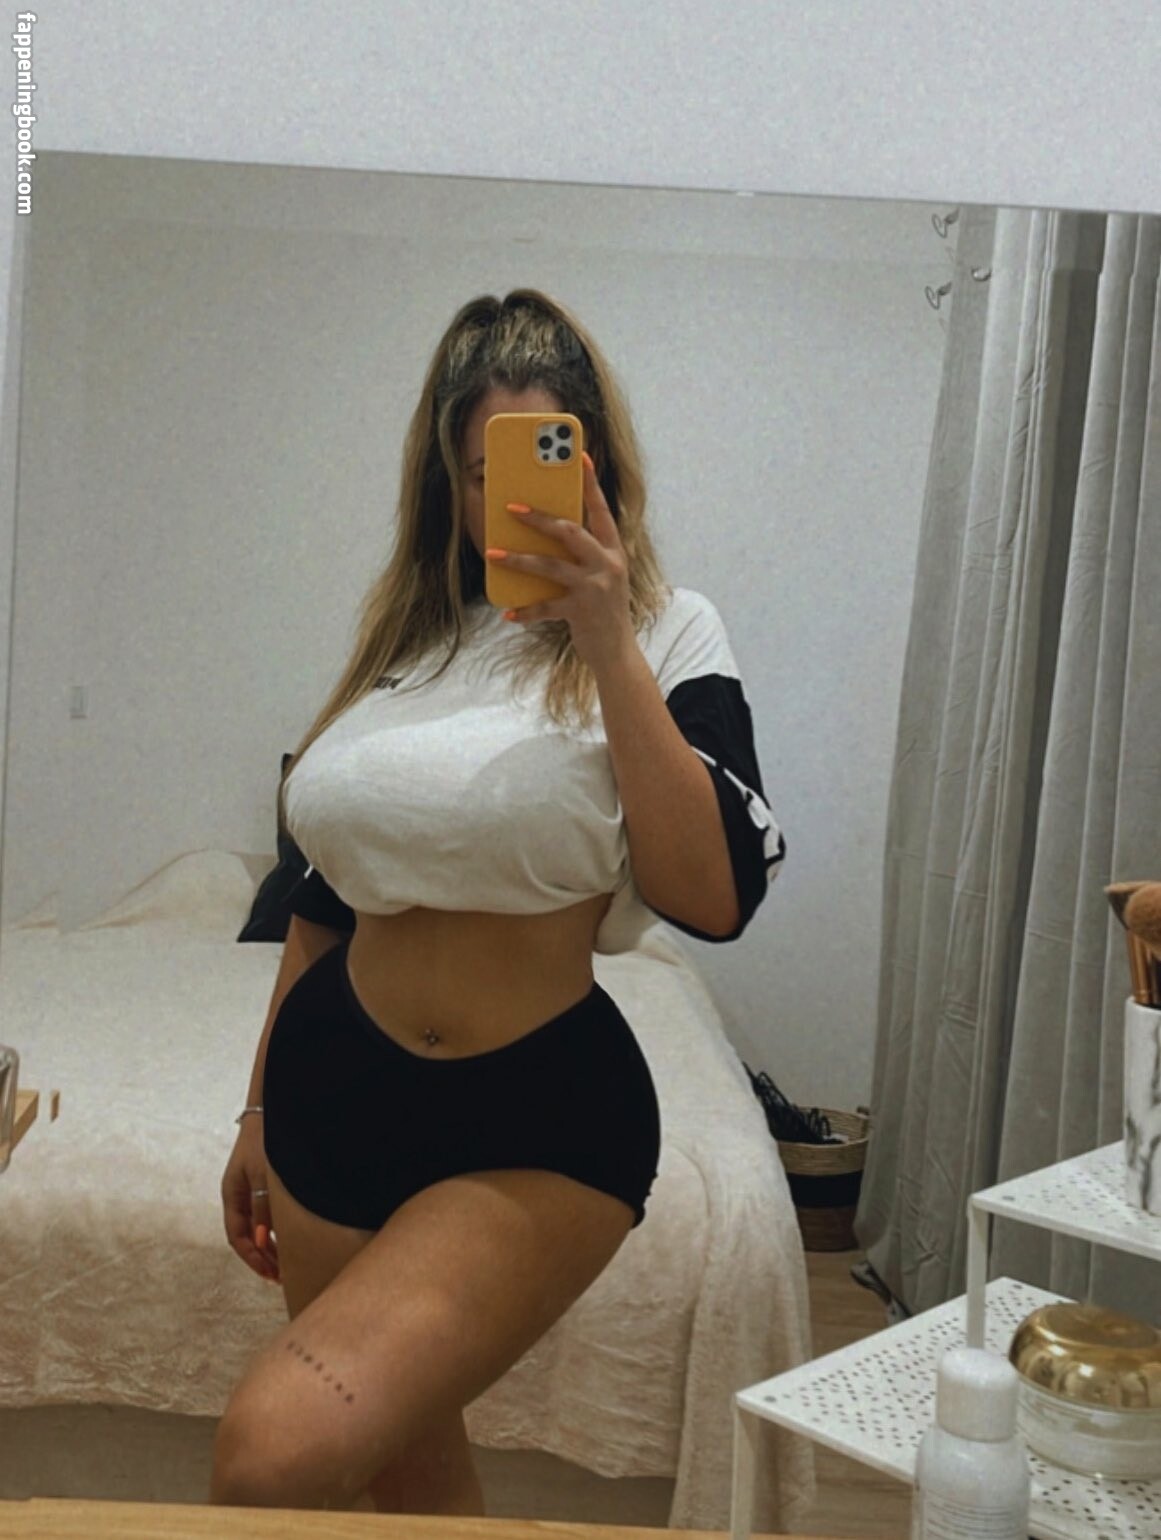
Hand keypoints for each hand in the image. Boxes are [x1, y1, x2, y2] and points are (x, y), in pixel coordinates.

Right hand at [221, 1121, 280, 1284]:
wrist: (273, 1112)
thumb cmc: (266, 1141)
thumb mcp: (263, 1176)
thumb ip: (262, 1207)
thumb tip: (259, 1240)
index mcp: (231, 1194)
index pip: (236, 1236)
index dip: (251, 1257)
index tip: (269, 1273)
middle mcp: (239, 1195)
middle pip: (246, 1235)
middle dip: (262, 1257)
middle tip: (281, 1276)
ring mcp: (251, 1190)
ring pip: (257, 1227)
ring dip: (269, 1246)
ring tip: (286, 1265)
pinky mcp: (265, 1184)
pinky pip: (267, 1215)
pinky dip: (276, 1229)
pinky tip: (289, 1239)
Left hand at [486, 449, 634, 671]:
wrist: (617, 651)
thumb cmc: (602, 608)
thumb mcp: (601, 576)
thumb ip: (582, 554)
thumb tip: (546, 532)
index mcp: (613, 550)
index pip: (601, 509)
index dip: (590, 483)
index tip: (579, 456)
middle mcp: (607, 564)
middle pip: (570, 531)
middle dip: (539, 518)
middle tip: (512, 508)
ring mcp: (595, 588)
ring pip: (550, 565)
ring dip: (518, 559)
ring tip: (493, 554)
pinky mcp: (581, 612)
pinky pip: (545, 607)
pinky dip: (524, 610)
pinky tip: (508, 613)